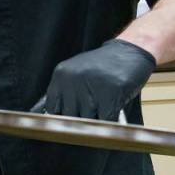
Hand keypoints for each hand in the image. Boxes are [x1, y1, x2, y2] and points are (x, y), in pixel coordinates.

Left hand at [31, 39, 155, 119]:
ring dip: (97, 119)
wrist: (131, 51)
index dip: (60, 119)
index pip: (52, 108)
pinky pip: (105, 120)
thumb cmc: (103, 67)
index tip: (68, 123)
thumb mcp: (77, 74)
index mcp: (61, 74)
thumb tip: (43, 116)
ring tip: (104, 106)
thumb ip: (63, 93)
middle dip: (81, 119)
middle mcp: (73, 79)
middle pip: (69, 116)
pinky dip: (110, 120)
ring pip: (87, 119)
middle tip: (92, 113)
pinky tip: (114, 110)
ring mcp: (92, 86)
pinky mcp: (111, 93)